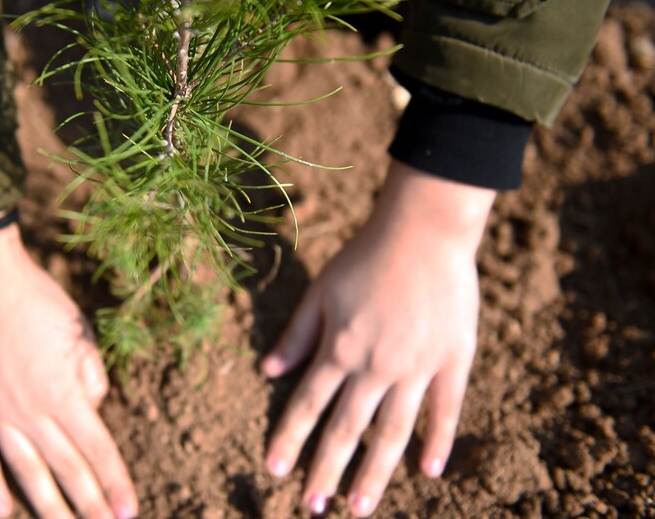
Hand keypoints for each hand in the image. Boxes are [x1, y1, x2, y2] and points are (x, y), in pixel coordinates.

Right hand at [0, 214, 137, 518]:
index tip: (128, 512)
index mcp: (66, 394)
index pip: (99, 450)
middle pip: (66, 471)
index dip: (115, 483)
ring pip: (25, 473)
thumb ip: (90, 375)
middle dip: (88, 506)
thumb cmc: (35, 299)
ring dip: (47, 507)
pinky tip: (0, 511)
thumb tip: (93, 407)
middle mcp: (33, 413)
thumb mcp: (79, 332)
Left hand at [261, 162, 494, 516]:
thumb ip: (297, 334)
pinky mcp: (453, 360)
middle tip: (313, 507)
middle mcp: (375, 367)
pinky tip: (428, 471)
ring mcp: (417, 368)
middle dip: (327, 471)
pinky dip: (437, 441)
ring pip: (393, 432)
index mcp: (339, 349)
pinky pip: (445, 410)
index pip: (307, 406)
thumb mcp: (321, 291)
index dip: (289, 439)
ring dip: (374, 473)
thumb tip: (267, 371)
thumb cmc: (366, 256)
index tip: (274, 470)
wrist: (425, 230)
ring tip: (359, 507)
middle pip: (347, 430)